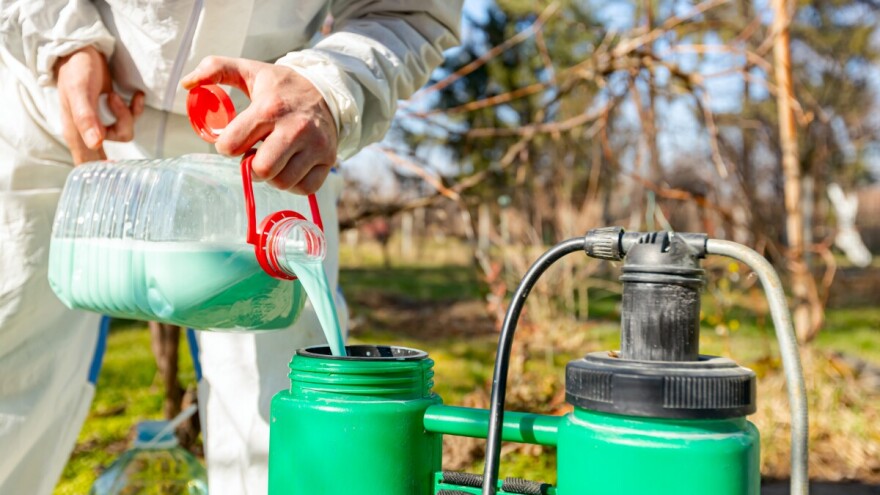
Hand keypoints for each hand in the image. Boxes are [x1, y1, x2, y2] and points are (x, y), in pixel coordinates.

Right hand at [54, 46, 144, 164]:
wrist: (81, 50)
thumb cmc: (76, 70)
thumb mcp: (80, 92)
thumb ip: (86, 118)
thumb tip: (95, 144)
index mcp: (75, 131)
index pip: (86, 163)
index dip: (100, 175)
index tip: (117, 180)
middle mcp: (87, 131)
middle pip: (108, 154)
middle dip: (120, 150)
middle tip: (132, 159)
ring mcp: (99, 122)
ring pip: (124, 133)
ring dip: (126, 115)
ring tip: (113, 96)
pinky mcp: (111, 112)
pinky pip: (130, 119)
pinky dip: (135, 108)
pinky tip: (135, 96)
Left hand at [181, 56, 337, 194]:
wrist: (327, 91)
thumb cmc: (282, 87)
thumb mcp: (249, 71)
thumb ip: (215, 69)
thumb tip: (186, 84)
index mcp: (269, 108)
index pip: (232, 145)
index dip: (228, 146)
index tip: (236, 140)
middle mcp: (295, 128)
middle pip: (261, 170)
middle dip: (251, 166)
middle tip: (255, 154)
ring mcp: (315, 146)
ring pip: (283, 183)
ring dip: (273, 177)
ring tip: (274, 159)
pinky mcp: (328, 160)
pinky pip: (305, 188)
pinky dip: (294, 184)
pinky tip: (291, 167)